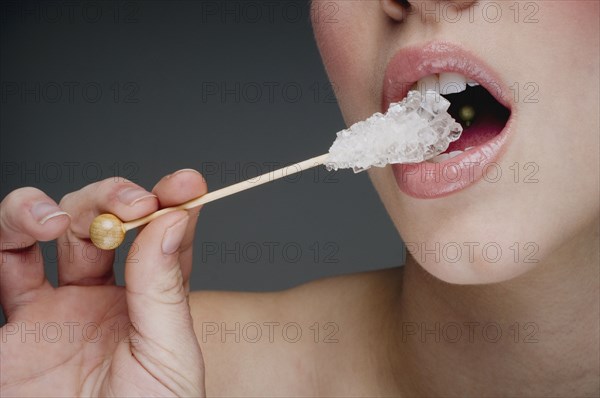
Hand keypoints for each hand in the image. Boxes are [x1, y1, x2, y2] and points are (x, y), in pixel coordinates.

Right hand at [0, 170, 206, 395]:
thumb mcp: (167, 357)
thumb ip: (165, 289)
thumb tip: (173, 219)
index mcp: (148, 305)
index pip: (163, 239)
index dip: (175, 205)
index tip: (188, 184)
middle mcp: (100, 299)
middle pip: (105, 223)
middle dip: (117, 199)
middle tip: (135, 204)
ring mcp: (51, 310)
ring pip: (46, 231)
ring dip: (53, 206)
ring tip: (60, 221)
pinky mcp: (9, 328)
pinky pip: (0, 264)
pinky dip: (7, 232)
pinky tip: (31, 227)